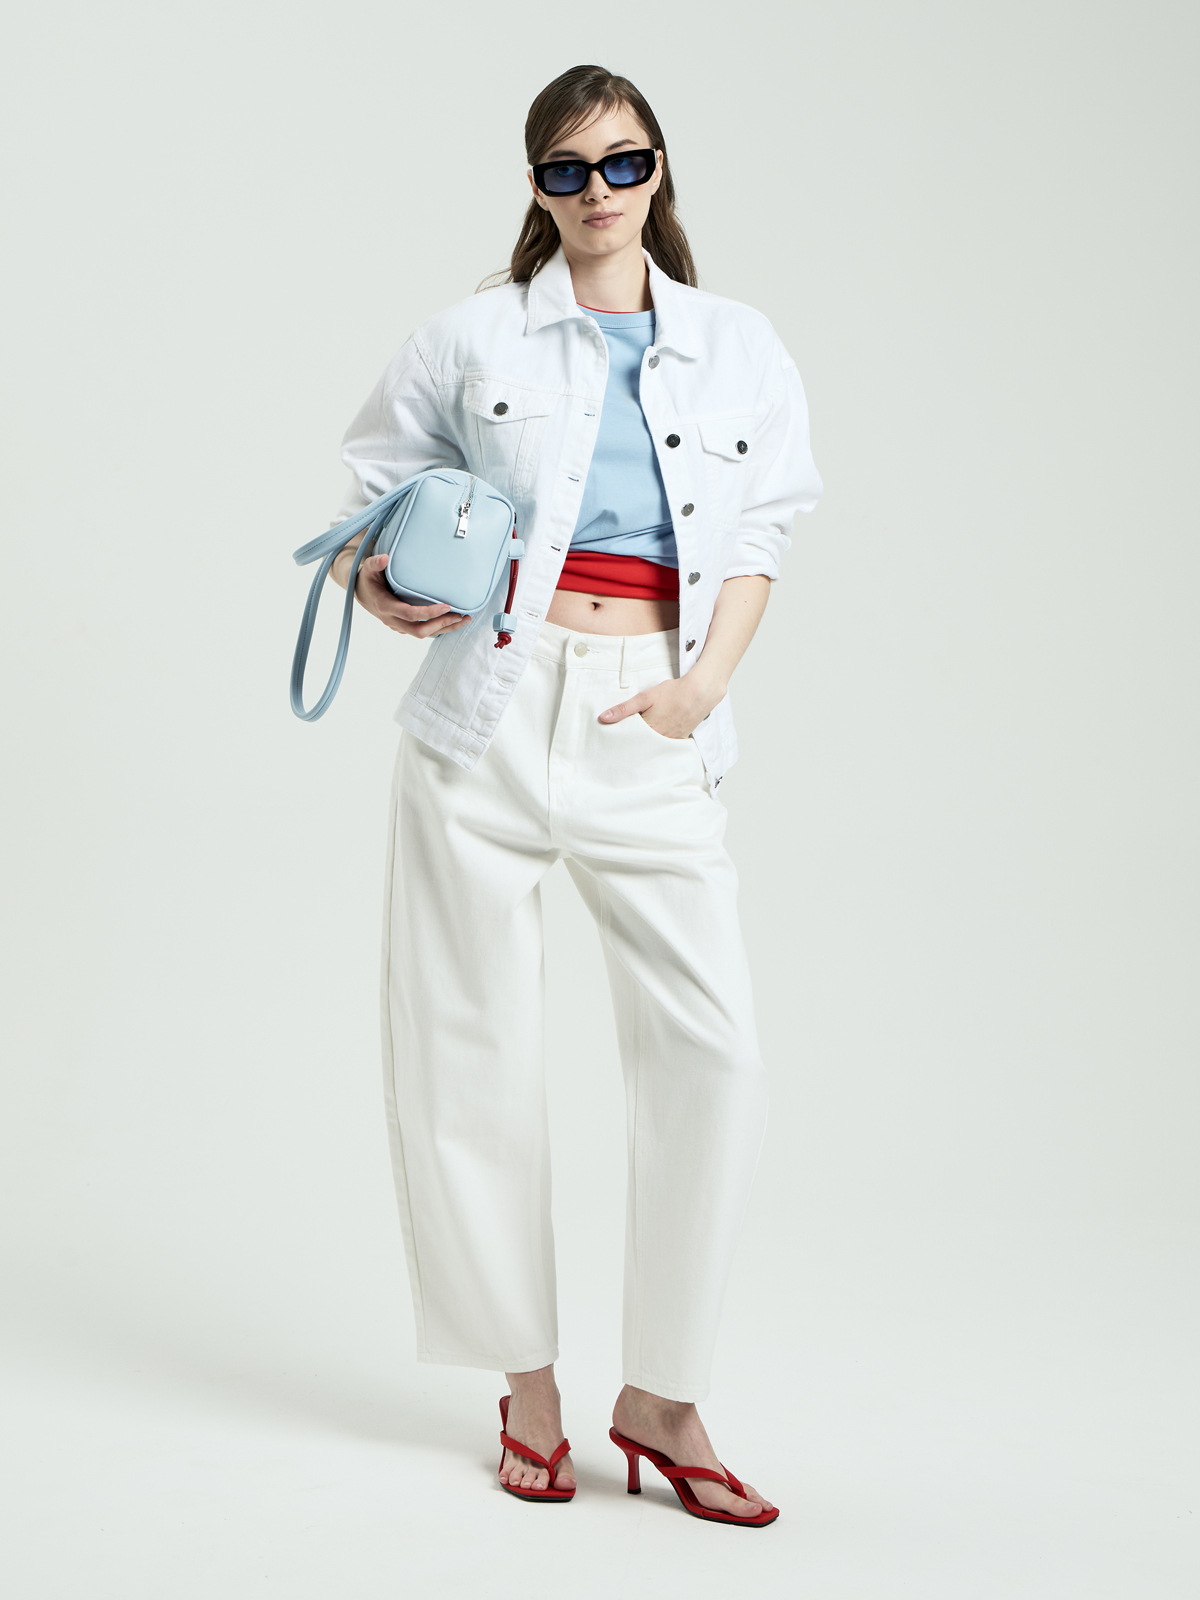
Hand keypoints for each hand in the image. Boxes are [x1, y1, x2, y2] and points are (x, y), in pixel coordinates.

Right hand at [352, 552, 471, 637]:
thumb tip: (385, 558)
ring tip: (464, 620)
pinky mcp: (403, 627)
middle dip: (442, 625)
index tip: (447, 606)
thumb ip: (375, 563)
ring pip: (423, 634)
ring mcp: (398, 626)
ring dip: (444, 629)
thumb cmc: (368, 579)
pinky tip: (453, 621)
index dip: (429, 613)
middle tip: (461, 616)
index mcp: (385, 606)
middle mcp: (392, 620)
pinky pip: (422, 632)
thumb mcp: (367, 568)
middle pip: (419, 631)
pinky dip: (438, 629)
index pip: (410, 614)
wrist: (361, 593)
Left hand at [598, 671, 724, 739]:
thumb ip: (624, 709)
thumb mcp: (644, 698)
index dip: (621, 740)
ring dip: (647, 745)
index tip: (612, 741)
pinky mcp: (681, 738)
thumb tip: (604, 717)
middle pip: (642, 745)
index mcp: (649, 729)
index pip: (630, 740)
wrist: (700, 692)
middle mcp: (661, 738)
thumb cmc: (673, 692)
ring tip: (637, 745)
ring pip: (655, 746)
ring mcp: (672, 739)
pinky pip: (668, 745)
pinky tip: (656, 740)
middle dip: (633, 744)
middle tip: (622, 747)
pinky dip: (661, 744)